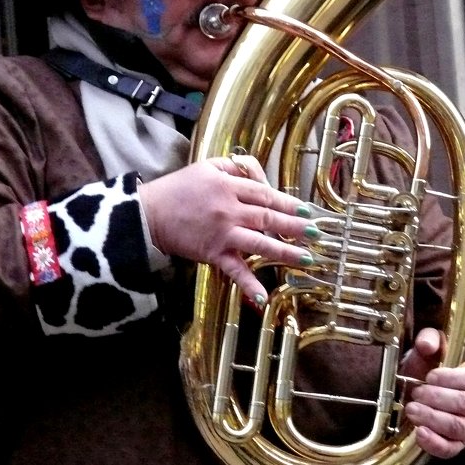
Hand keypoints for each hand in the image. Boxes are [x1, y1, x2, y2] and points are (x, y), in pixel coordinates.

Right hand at [137, 155, 314, 305]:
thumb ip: (235, 168)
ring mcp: (223, 233)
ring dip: (285, 252)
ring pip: (260, 242)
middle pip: (269, 217)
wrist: (147, 213)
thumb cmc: (177, 188)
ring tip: (306, 258)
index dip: (288, 203)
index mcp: (229, 185)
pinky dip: (248, 284)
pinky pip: (234, 270)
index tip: (306, 210)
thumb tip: (258, 175)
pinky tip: (262, 298)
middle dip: (295, 226)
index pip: (265, 194)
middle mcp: (230, 208)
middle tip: (316, 233)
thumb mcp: (207, 166)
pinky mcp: (213, 253)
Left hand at [399, 327, 464, 458]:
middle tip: (416, 393)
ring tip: (412, 410)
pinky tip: (419, 432)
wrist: (435, 388)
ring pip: (458, 427)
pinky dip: (435, 443)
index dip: (451, 379)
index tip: (430, 376)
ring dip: (433, 419)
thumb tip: (426, 344)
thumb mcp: (434, 347)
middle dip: (437, 399)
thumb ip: (431, 339)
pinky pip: (451, 449)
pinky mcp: (460, 443)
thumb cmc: (437, 366)